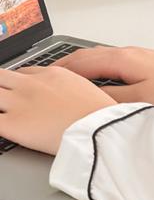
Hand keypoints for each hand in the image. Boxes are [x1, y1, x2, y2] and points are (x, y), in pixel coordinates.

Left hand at [0, 66, 115, 154]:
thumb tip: (67, 95)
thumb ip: (69, 86)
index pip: (24, 71)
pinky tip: (0, 126)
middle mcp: (33, 84)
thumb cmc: (97, 112)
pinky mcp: (11, 124)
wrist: (95, 127)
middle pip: (1, 76)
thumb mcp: (86, 87)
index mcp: (52, 74)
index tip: (14, 87)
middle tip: (2, 94)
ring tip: (2, 108)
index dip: (16, 81)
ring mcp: (19, 102)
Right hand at [54, 46, 153, 112]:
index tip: (42, 80)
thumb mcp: (141, 100)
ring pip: (97, 55)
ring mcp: (134, 53)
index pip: (80, 63)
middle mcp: (125, 51)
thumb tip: (86, 98)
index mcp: (121, 59)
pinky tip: (94, 76)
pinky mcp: (141, 59)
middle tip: (45, 77)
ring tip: (64, 78)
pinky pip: (108, 58)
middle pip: (85, 55)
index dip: (59, 72)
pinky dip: (93, 65)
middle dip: (63, 65)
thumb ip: (111, 99)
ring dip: (78, 64)